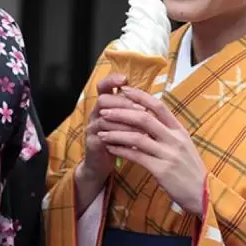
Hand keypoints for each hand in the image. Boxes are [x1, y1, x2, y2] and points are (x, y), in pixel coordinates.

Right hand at [73, 75, 143, 211]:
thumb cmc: (118, 141)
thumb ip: (133, 111)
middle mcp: (95, 113)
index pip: (103, 86)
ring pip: (104, 118)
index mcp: (104, 106)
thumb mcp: (126, 124)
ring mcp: (92, 128)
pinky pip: (103, 136)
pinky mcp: (92, 143)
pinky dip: (119, 137)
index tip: (124, 79)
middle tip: (141, 109)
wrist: (101, 165)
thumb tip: (153, 99)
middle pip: (103, 99)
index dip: (111, 80)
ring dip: (124, 121)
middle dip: (122, 103)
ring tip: (141, 126)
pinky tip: (133, 140)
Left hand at [98, 86, 207, 215]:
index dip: (140, 96)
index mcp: (180, 130)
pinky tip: (110, 148)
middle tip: (104, 110)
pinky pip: (137, 156)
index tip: (124, 90)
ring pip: (137, 137)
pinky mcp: (162, 170)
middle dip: (121, 112)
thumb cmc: (190, 170)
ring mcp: (168, 154)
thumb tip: (148, 118)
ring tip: (101, 131)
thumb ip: (167, 132)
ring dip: (116, 133)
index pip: (159, 106)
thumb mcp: (183, 146)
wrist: (203, 194)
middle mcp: (175, 139)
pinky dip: (121, 150)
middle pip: (145, 118)